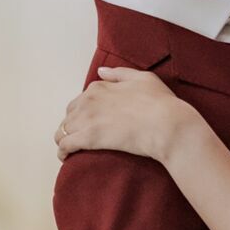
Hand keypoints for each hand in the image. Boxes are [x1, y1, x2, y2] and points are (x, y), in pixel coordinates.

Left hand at [55, 67, 198, 162]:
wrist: (167, 125)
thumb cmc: (161, 103)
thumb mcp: (143, 78)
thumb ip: (119, 73)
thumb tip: (101, 71)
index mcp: (100, 87)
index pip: (80, 100)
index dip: (83, 113)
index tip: (89, 122)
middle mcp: (89, 100)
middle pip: (70, 115)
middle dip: (72, 126)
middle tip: (80, 138)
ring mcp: (87, 119)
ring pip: (63, 130)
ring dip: (64, 139)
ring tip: (70, 150)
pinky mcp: (88, 138)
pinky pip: (65, 145)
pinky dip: (63, 151)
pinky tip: (66, 158)